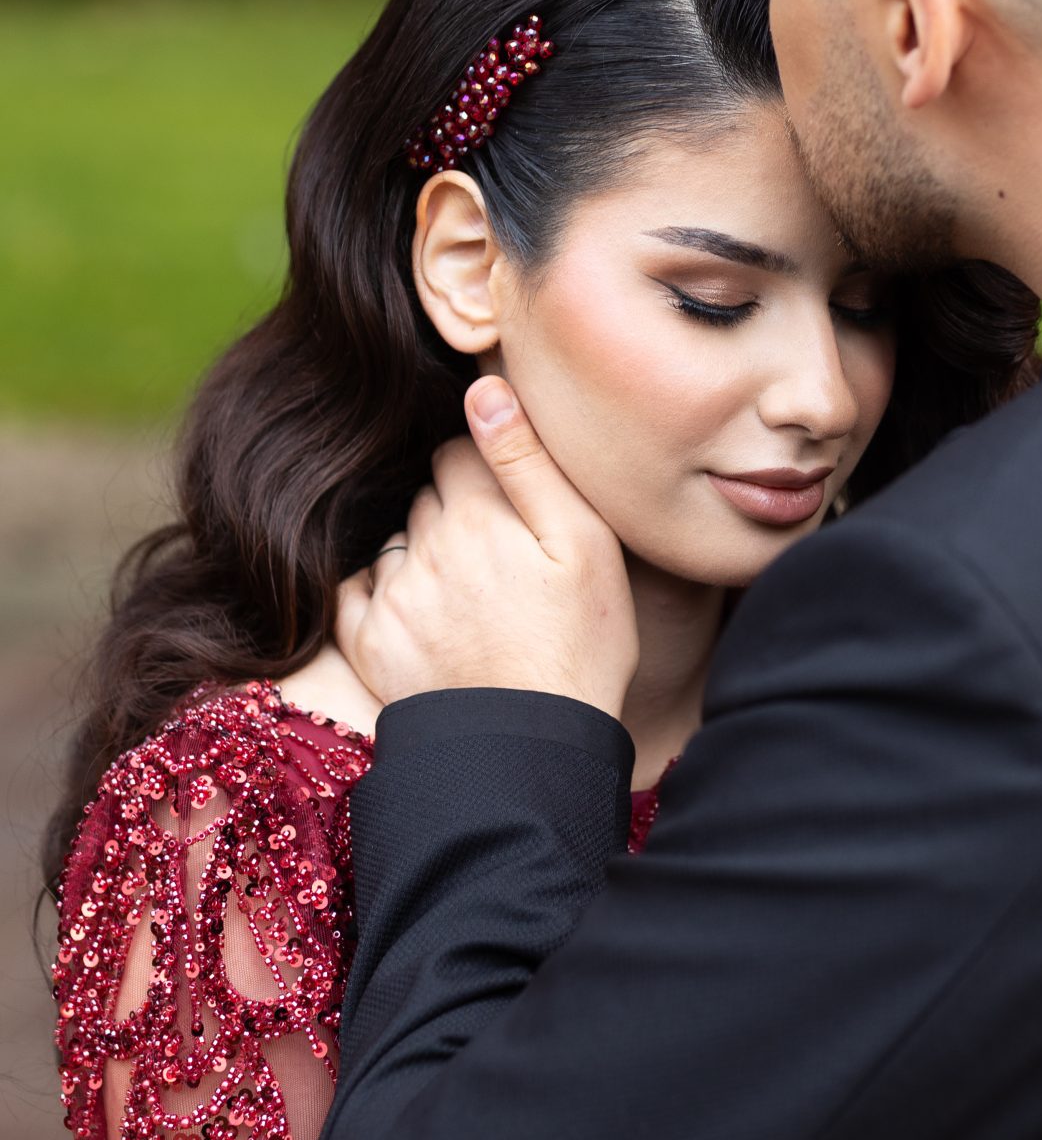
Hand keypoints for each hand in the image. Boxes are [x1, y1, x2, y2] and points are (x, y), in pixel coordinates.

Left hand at [335, 377, 638, 719]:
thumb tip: (484, 388)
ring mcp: (391, 595)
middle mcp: (424, 546)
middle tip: (503, 556)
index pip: (461, 450)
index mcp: (479, 514)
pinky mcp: (368, 641)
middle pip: (429, 496)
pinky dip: (381, 591)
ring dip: (423, 552)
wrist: (533, 751)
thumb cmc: (581, 645)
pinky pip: (358, 590)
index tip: (516, 507)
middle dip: (457, 509)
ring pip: (398, 541)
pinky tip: (424, 614)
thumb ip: (530, 461)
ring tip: (473, 596)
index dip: (490, 470)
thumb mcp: (586, 545)